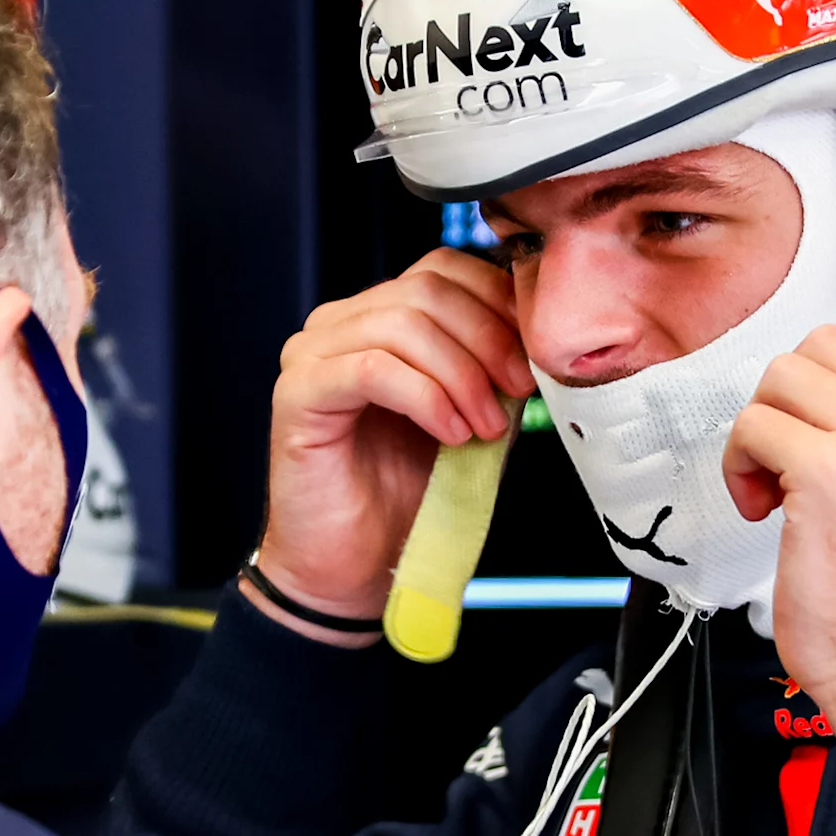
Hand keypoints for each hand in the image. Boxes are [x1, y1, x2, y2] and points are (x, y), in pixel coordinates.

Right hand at [250, 250, 529, 634]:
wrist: (356, 566)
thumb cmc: (409, 495)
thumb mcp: (473, 417)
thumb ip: (495, 371)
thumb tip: (538, 338)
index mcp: (379, 318)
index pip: (443, 268)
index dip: (497, 303)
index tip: (533, 357)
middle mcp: (339, 325)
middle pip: (426, 290)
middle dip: (487, 339)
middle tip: (517, 393)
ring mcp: (311, 355)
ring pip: (402, 324)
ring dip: (461, 375)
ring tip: (482, 426)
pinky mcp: (297, 394)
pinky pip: (371, 369)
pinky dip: (425, 398)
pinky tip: (450, 433)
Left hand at [720, 321, 835, 734]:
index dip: (832, 380)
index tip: (824, 425)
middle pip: (824, 347)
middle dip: (793, 400)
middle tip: (792, 456)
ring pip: (783, 378)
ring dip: (763, 429)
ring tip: (777, 484)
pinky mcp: (826, 472)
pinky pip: (754, 427)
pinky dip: (741, 466)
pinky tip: (763, 509)